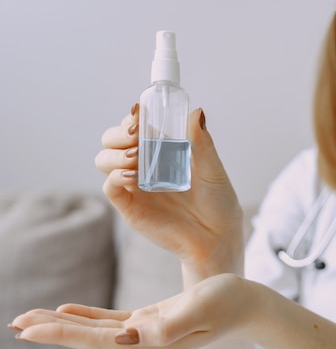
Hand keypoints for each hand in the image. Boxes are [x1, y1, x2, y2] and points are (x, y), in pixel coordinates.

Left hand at [10, 274, 253, 348]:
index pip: (99, 340)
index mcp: (153, 342)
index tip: (28, 330)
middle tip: (17, 323)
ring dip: (63, 324)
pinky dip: (87, 316)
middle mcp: (144, 341)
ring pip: (96, 329)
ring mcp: (146, 331)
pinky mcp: (151, 319)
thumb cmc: (229, 302)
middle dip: (52, 331)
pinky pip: (111, 320)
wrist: (247, 304)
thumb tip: (132, 333)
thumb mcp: (202, 308)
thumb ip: (170, 324)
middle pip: (89, 337)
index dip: (63, 335)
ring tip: (32, 319)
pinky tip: (69, 310)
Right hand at [95, 105, 242, 276]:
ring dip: (114, 153)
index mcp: (162, 150)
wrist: (218, 236)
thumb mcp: (213, 169)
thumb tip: (197, 112)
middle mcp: (144, 165)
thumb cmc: (218, 202)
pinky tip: (133, 175)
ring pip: (104, 160)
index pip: (134, 126)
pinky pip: (110, 187)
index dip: (132, 118)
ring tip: (136, 156)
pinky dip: (115, 176)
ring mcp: (135, 185)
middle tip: (136, 135)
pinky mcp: (130, 207)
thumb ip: (202, 142)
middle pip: (111, 140)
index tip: (140, 112)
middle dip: (118, 132)